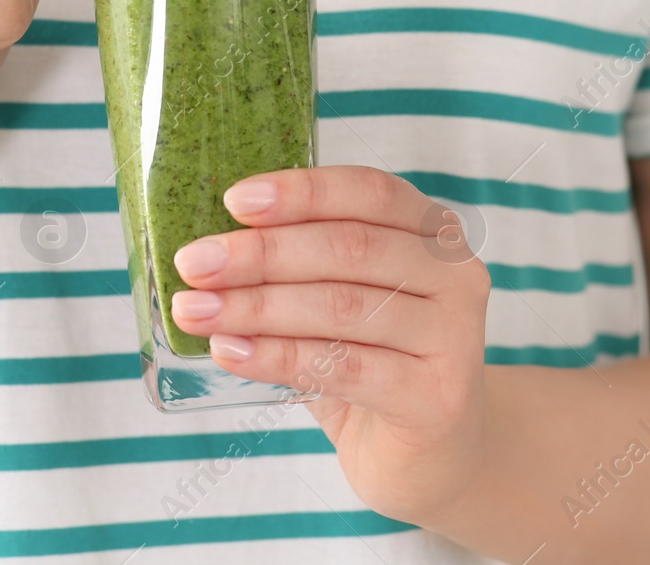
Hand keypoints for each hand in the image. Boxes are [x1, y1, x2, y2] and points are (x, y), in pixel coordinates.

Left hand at [170, 166, 492, 524]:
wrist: (427, 457)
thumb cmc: (372, 364)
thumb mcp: (343, 300)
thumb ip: (300, 266)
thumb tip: (209, 247)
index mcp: (434, 232)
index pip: (368, 193)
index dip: (302, 192)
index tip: (235, 201)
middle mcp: (456, 275)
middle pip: (349, 247)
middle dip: (261, 253)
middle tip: (194, 263)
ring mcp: (454, 337)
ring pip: (341, 306)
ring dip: (256, 306)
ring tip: (194, 310)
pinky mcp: (437, 397)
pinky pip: (344, 367)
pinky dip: (277, 356)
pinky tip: (231, 352)